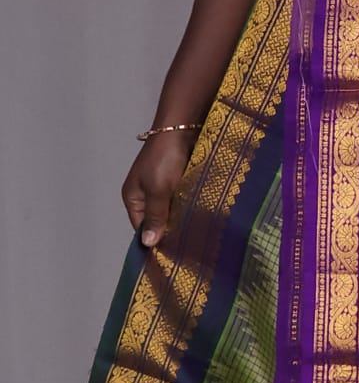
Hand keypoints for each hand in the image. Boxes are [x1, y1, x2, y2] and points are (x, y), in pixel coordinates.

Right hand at [121, 129, 195, 248]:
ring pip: (171, 211)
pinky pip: (182, 200)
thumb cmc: (165, 158)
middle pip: (156, 220)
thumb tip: (148, 243)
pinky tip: (200, 219)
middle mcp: (146, 193)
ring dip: (182, 220)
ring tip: (196, 238)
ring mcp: (162, 187)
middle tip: (187, 249)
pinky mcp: (179, 181)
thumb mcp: (158, 190)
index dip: (154, 239)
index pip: (141, 227)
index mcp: (133, 197)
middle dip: (169, 231)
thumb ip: (155, 216)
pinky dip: (189, 208)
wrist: (182, 128)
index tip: (171, 255)